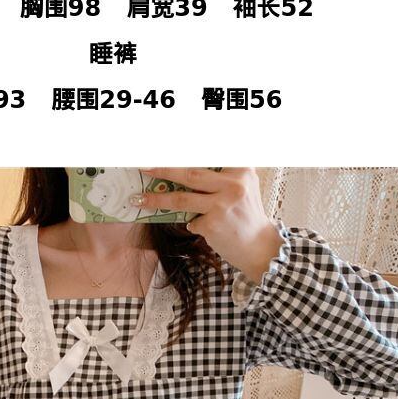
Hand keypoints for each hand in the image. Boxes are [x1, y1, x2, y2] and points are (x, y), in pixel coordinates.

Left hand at [134, 167, 282, 283]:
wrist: (259, 246)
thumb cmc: (245, 214)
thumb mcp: (241, 186)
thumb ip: (219, 176)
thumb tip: (180, 170)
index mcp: (241, 169)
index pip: (207, 156)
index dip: (181, 154)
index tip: (160, 152)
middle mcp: (233, 184)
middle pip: (190, 173)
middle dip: (162, 169)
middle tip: (143, 167)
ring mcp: (222, 205)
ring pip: (182, 199)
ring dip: (157, 199)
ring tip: (138, 199)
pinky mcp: (213, 224)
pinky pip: (191, 221)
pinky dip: (193, 223)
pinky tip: (203, 226)